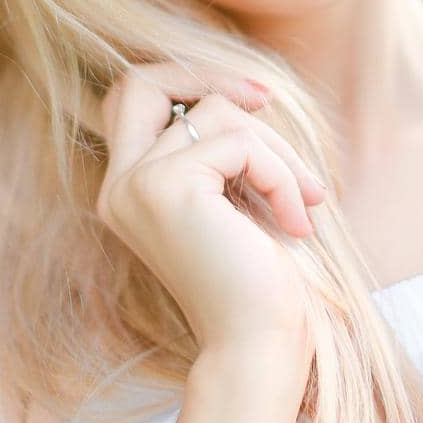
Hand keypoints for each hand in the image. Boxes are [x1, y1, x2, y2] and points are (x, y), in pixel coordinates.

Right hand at [94, 62, 325, 365]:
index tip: (252, 100)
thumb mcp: (236, 198)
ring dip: (275, 151)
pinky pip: (240, 144)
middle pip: (143, 82)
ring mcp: (136, 186)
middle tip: (267, 98)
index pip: (134, 98)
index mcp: (129, 190)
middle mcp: (118, 186)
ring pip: (216, 112)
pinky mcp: (166, 187)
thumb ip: (221, 150)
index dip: (186, 79)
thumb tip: (243, 92)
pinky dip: (281, 174)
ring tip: (304, 201)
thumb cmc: (258, 282)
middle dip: (210, 75)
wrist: (259, 347)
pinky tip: (296, 221)